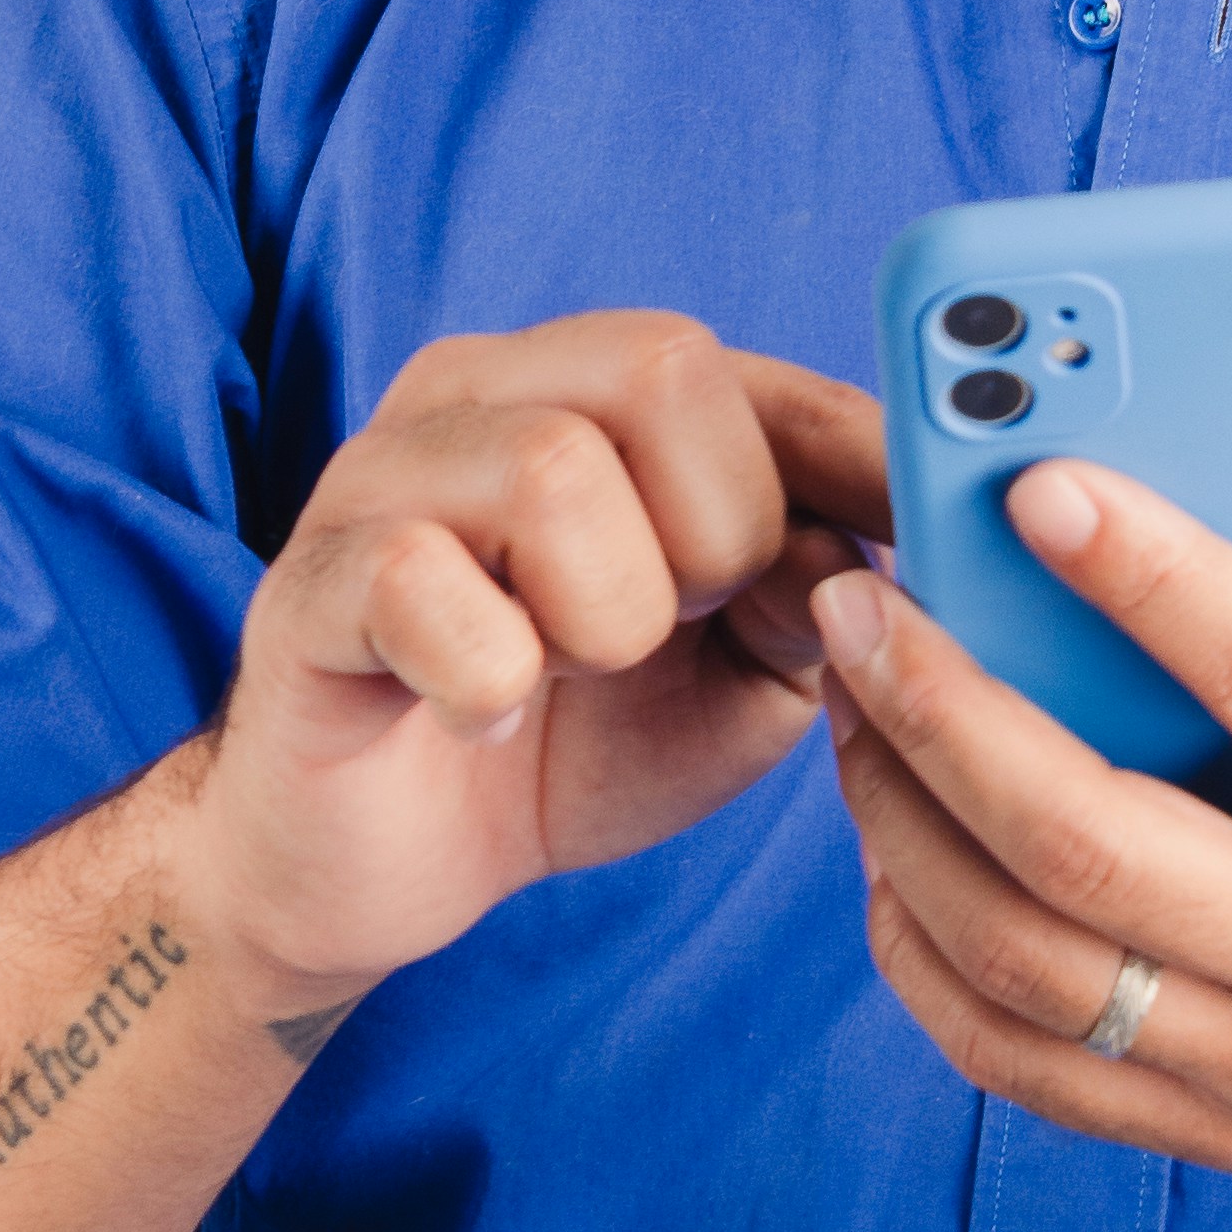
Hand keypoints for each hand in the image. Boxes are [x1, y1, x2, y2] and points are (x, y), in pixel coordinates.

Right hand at [183, 316, 887, 1030]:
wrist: (376, 865)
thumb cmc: (564, 746)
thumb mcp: (736, 686)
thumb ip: (809, 605)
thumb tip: (857, 549)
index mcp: (592, 396)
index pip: (758, 373)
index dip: (858, 452)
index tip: (924, 537)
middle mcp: (481, 396)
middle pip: (662, 366)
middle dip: (715, 534)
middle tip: (669, 630)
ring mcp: (380, 477)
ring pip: (551, 468)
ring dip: (602, 616)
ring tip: (563, 670)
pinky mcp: (307, 583)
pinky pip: (423, 584)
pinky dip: (485, 677)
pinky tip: (476, 715)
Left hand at [814, 465, 1231, 1231]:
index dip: (1154, 579)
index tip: (1041, 487)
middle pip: (1091, 842)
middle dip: (946, 711)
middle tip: (864, 601)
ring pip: (1029, 961)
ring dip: (904, 826)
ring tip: (853, 704)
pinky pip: (1032, 1071)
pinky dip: (930, 969)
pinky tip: (895, 861)